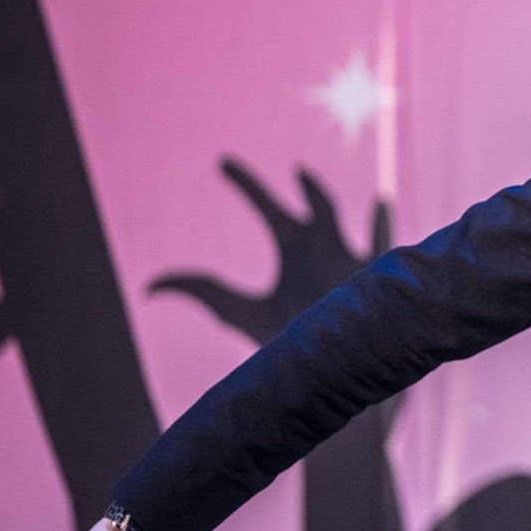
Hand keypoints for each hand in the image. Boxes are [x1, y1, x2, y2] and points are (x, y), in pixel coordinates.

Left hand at [151, 159, 389, 344]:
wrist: (329, 368)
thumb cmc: (292, 336)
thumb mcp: (240, 312)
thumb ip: (203, 291)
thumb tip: (150, 286)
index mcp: (294, 246)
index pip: (267, 207)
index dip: (246, 184)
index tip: (222, 162)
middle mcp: (323, 245)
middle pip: (313, 206)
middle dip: (305, 188)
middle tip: (292, 170)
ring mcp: (351, 261)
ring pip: (341, 225)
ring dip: (332, 209)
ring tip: (323, 192)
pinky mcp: (370, 283)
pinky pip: (378, 250)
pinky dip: (379, 228)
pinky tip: (379, 204)